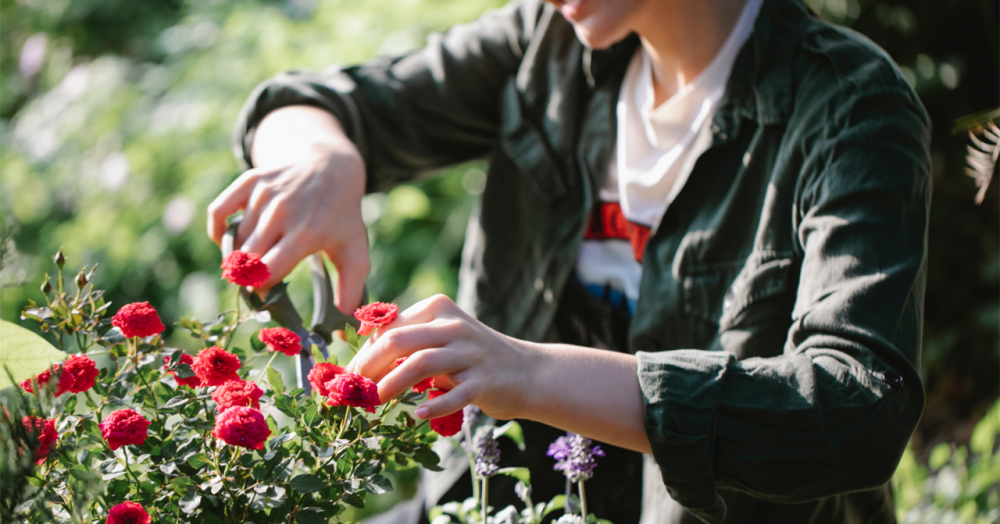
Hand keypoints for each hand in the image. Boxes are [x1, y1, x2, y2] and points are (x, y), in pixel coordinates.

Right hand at [207, 107, 367, 312]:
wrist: (331, 168)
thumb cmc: (341, 217)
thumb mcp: (354, 251)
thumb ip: (351, 289)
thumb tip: (342, 324)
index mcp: (307, 233)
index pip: (267, 273)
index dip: (262, 290)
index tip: (268, 295)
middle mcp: (283, 212)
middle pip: (246, 260)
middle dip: (247, 277)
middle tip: (257, 282)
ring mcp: (265, 194)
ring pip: (234, 240)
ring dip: (238, 256)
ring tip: (252, 262)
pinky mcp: (251, 181)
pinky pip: (218, 212)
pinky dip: (218, 231)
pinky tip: (231, 241)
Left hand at [346, 294, 536, 420]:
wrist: (526, 372)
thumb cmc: (472, 358)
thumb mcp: (442, 339)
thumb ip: (409, 343)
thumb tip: (361, 363)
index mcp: (439, 308)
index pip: (391, 327)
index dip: (365, 351)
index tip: (349, 375)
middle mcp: (454, 326)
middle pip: (399, 340)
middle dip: (370, 365)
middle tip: (355, 389)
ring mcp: (471, 353)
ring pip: (421, 364)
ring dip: (392, 385)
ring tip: (375, 401)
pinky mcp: (485, 380)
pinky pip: (455, 394)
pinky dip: (434, 406)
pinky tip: (419, 415)